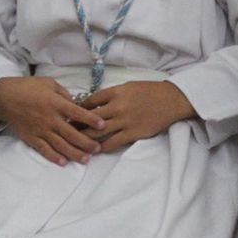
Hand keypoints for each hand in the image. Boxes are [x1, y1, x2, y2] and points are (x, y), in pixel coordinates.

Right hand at [0, 76, 103, 164]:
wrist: (4, 97)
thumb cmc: (27, 87)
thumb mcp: (49, 83)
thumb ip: (64, 94)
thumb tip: (75, 104)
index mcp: (56, 103)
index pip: (78, 113)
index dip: (91, 120)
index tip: (103, 126)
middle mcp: (50, 119)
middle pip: (72, 134)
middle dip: (87, 143)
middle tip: (98, 148)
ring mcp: (41, 130)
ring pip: (61, 145)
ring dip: (75, 153)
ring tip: (86, 159)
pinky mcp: (31, 138)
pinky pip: (44, 150)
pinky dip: (54, 157)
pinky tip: (63, 162)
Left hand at [80, 81, 195, 151]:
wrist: (170, 100)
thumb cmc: (149, 91)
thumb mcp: (128, 87)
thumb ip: (111, 95)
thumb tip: (94, 104)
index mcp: (116, 92)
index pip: (90, 101)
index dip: (78, 109)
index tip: (71, 114)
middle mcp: (118, 107)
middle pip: (90, 118)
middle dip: (76, 125)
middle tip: (66, 131)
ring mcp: (124, 121)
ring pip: (98, 133)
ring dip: (86, 139)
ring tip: (77, 143)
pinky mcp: (133, 133)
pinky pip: (112, 142)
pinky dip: (102, 147)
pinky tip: (96, 150)